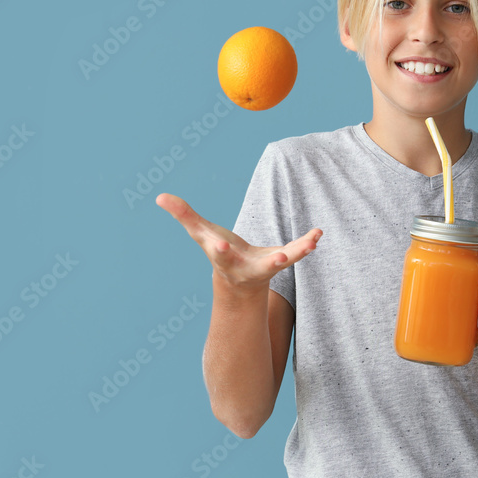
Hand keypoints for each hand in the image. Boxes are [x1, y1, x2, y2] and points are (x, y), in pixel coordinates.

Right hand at [155, 193, 320, 291]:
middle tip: (278, 259)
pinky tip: (318, 233)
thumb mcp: (201, 234)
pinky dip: (307, 243)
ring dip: (296, 254)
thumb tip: (159, 196)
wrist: (240, 282)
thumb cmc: (219, 252)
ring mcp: (267, 267)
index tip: (219, 245)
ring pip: (284, 262)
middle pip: (256, 266)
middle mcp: (247, 267)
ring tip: (311, 243)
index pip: (220, 256)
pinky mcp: (283, 261)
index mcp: (224, 259)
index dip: (219, 250)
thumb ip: (183, 215)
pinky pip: (297, 252)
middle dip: (267, 263)